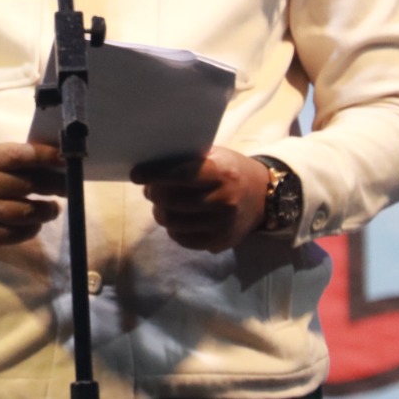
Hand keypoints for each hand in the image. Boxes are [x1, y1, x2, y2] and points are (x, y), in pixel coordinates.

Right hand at [0, 142, 65, 248]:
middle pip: (25, 185)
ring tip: (54, 208)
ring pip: (24, 213)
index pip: (18, 156)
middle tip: (67, 186)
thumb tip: (60, 160)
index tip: (65, 158)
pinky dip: (32, 228)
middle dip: (53, 185)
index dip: (45, 156)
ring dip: (46, 210)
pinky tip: (36, 222)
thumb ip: (21, 157)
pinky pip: (16, 234)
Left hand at [132, 147, 268, 252]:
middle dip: (154, 194)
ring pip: (173, 223)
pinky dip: (174, 229)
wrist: (263, 195)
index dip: (154, 174)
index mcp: (221, 173)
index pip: (180, 174)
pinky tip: (177, 218)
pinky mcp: (221, 242)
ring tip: (163, 204)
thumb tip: (150, 164)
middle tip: (151, 189)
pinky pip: (183, 240)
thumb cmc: (230, 170)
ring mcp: (223, 224)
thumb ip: (187, 159)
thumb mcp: (214, 156)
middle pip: (171, 202)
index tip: (135, 174)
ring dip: (161, 212)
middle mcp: (224, 200)